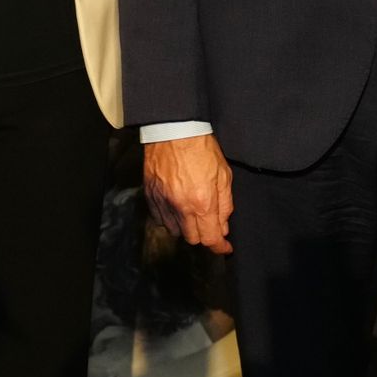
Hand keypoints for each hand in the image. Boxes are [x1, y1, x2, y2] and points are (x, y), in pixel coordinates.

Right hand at [143, 134, 233, 255]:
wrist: (174, 129)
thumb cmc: (201, 148)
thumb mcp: (223, 175)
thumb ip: (225, 204)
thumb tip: (223, 226)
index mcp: (202, 203)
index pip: (210, 238)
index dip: (219, 246)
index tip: (224, 247)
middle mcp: (181, 207)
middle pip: (192, 238)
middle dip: (203, 234)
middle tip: (208, 222)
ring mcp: (163, 202)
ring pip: (175, 231)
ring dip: (185, 226)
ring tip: (190, 212)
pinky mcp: (151, 195)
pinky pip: (159, 218)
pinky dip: (169, 217)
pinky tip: (175, 206)